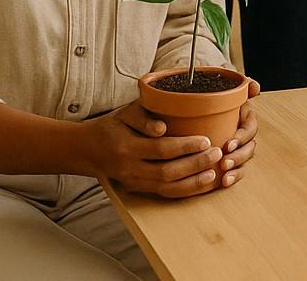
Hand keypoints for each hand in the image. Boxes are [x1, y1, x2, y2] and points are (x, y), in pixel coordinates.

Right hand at [83, 100, 225, 198]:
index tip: (206, 140)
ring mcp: (133, 182)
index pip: (160, 149)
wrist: (89, 149)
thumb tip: (161, 128)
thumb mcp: (125, 113)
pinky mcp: (138, 189)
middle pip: (166, 171)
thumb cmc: (114, 125)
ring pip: (166, 187)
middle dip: (194, 164)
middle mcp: (129, 168)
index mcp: (126, 146)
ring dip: (192, 182)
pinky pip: (164, 194)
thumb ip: (143, 118)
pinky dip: (184, 191)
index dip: (185, 146)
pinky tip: (201, 183)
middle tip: (217, 153)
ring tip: (213, 171)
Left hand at [217, 77, 259, 187]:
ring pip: (244, 161)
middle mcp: (242, 133)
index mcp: (244, 117)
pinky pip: (235, 170)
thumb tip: (255, 88)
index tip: (228, 144)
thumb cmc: (210, 95)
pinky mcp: (226, 159)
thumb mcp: (222, 86)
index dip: (242, 137)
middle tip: (225, 163)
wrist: (192, 104)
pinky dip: (233, 177)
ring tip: (225, 175)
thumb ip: (240, 84)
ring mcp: (236, 148)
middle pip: (249, 147)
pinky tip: (223, 182)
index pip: (250, 128)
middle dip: (239, 157)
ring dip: (237, 168)